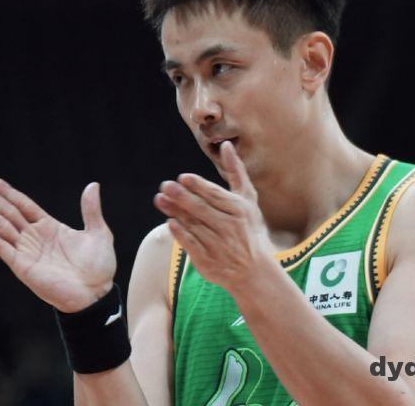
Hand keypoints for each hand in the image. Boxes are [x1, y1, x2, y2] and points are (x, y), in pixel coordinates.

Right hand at [0, 177, 115, 312]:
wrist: (96, 294)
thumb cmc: (99, 267)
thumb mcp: (99, 232)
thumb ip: (91, 210)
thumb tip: (93, 185)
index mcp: (50, 227)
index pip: (24, 205)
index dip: (8, 193)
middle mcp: (34, 237)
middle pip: (8, 212)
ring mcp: (27, 251)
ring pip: (1, 226)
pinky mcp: (23, 266)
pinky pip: (3, 249)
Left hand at [153, 141, 273, 292]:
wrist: (254, 270)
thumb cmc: (249, 227)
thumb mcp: (247, 199)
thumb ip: (236, 172)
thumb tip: (225, 145)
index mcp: (239, 210)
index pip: (215, 196)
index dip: (199, 187)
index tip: (183, 177)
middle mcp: (230, 227)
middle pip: (202, 209)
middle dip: (182, 197)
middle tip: (165, 185)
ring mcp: (219, 245)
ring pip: (193, 225)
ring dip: (175, 212)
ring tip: (160, 199)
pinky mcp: (208, 260)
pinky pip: (191, 244)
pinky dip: (180, 233)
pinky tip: (170, 222)